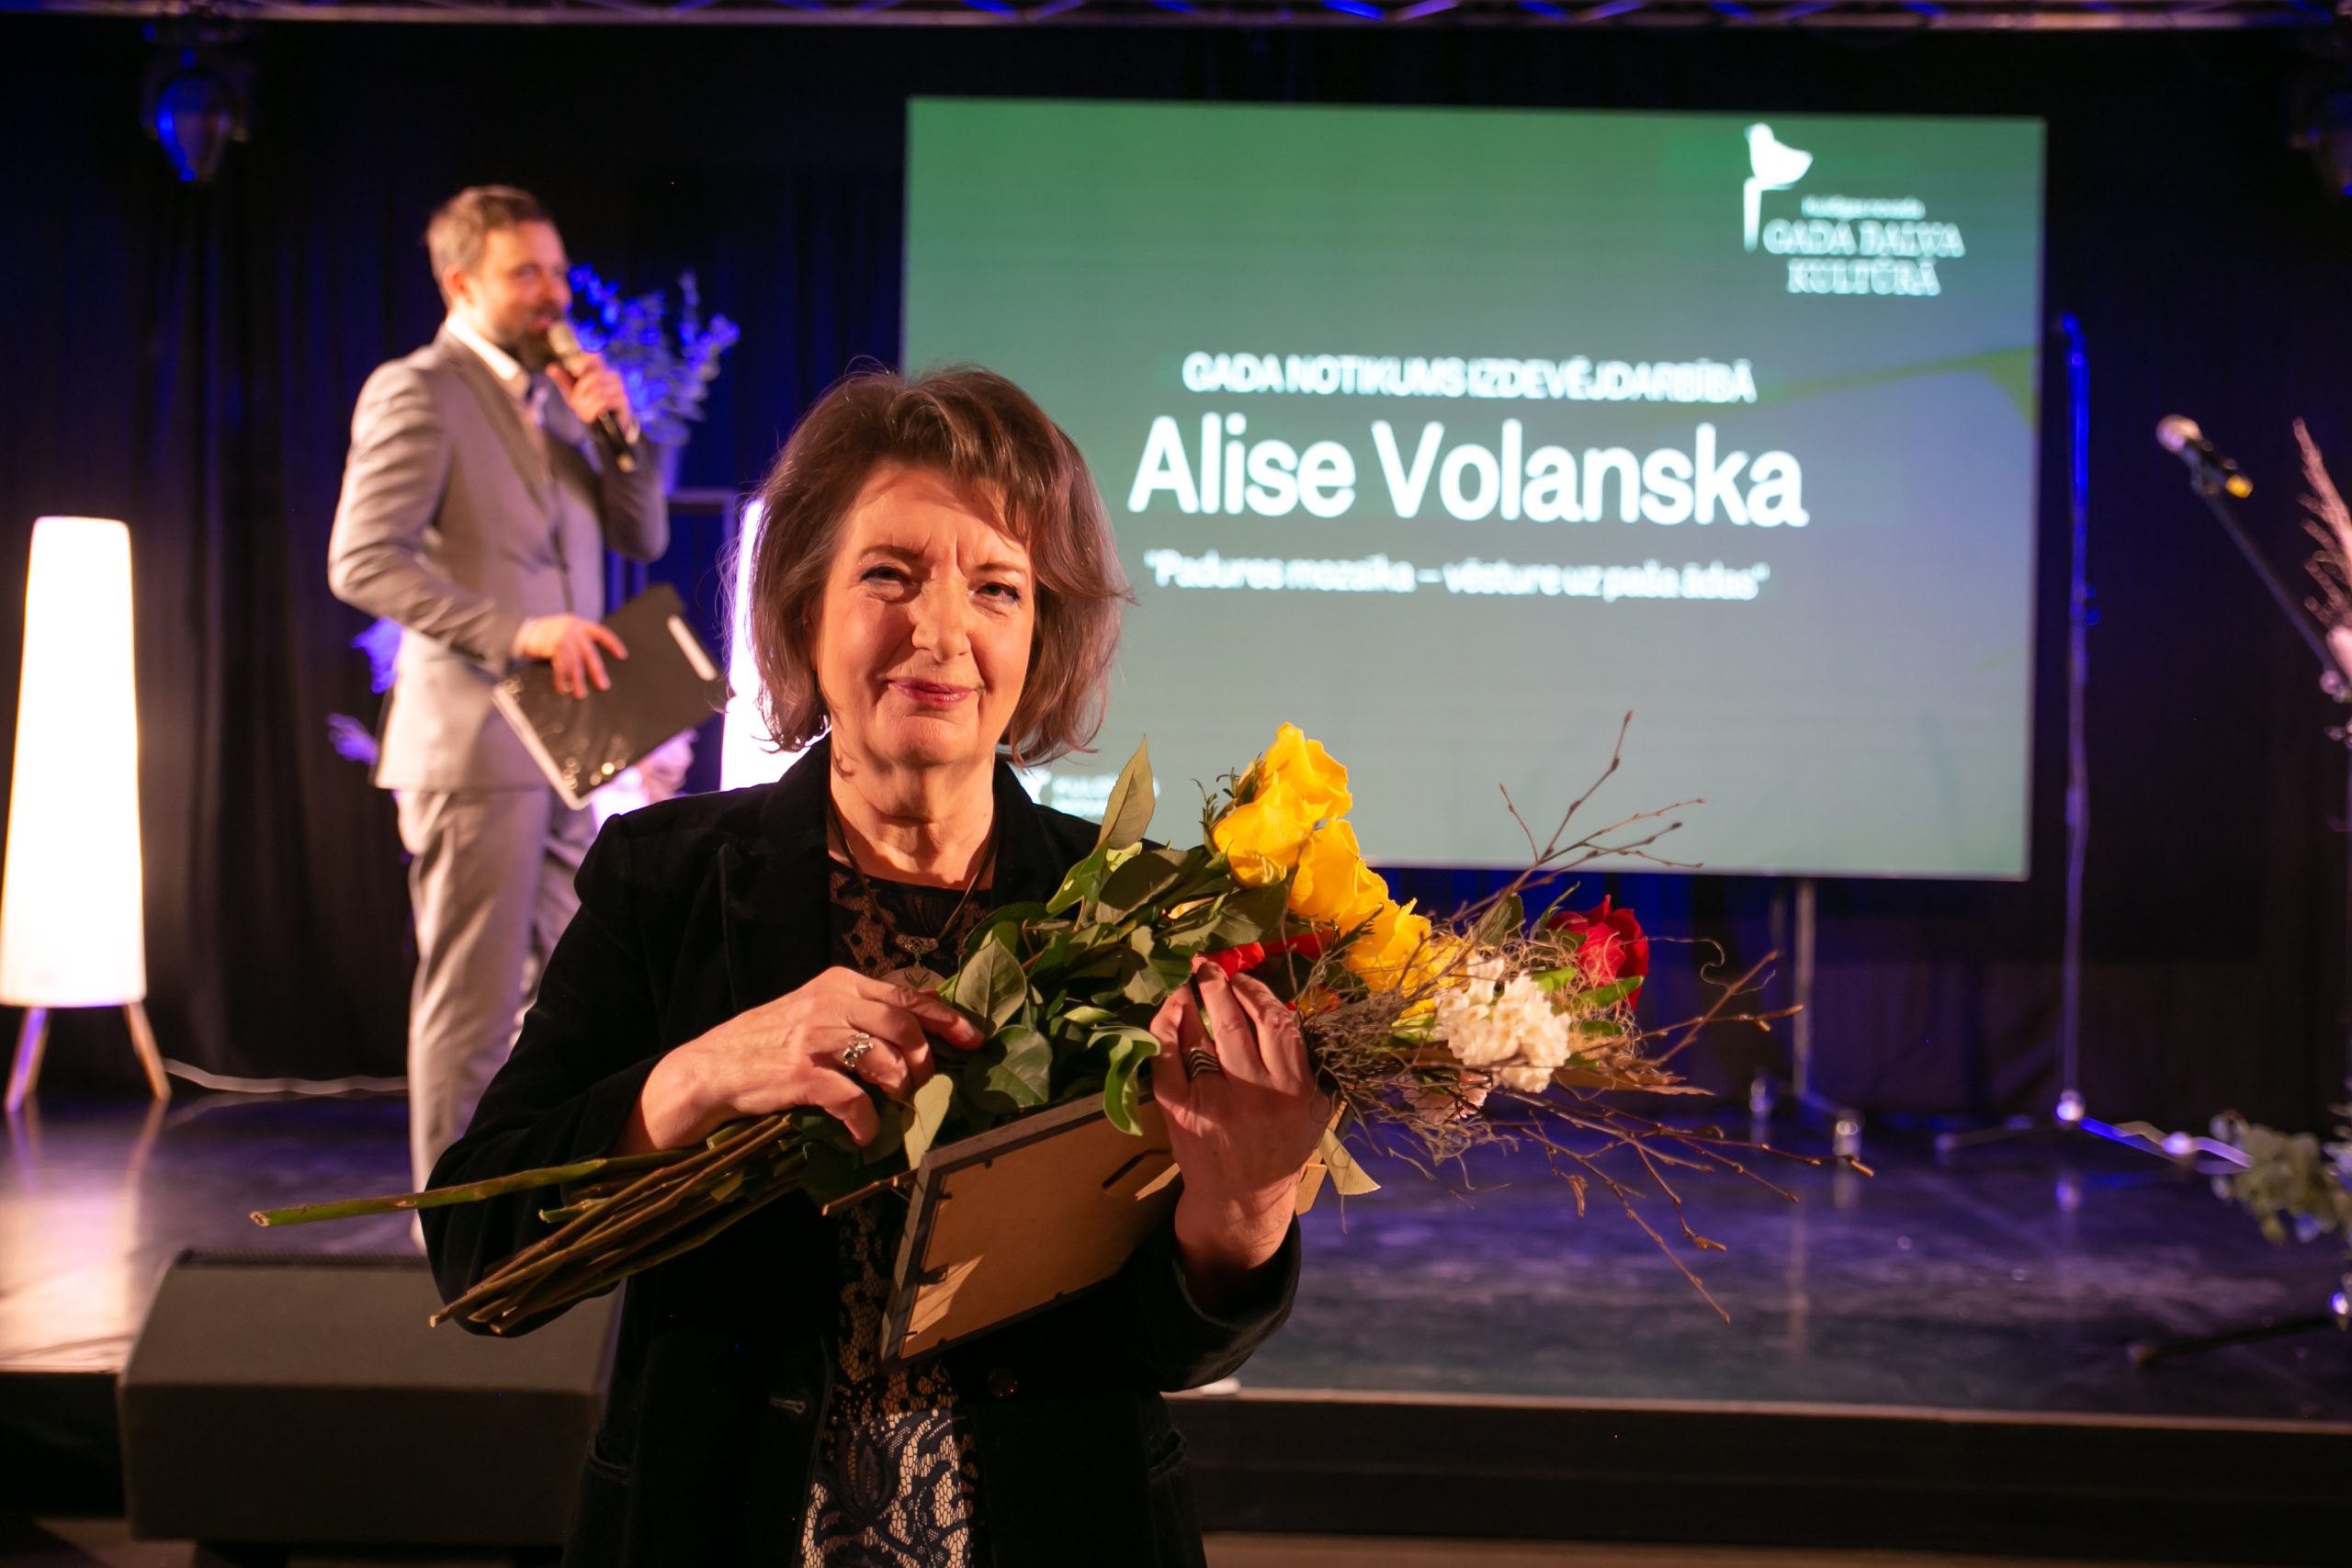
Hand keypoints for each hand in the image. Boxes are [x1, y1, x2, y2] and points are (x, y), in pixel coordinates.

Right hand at [515, 614, 626, 697]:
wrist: (525, 631)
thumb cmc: (549, 634)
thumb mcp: (567, 630)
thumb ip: (580, 641)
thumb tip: (595, 663)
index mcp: (580, 624)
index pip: (601, 633)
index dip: (612, 644)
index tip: (622, 656)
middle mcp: (573, 629)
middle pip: (589, 652)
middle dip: (596, 671)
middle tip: (603, 686)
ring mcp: (562, 637)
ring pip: (574, 662)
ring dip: (577, 680)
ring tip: (580, 693)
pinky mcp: (551, 647)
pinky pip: (560, 666)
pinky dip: (561, 679)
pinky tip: (563, 688)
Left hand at [547, 354, 636, 439]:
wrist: (607, 430)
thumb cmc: (592, 408)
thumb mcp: (574, 394)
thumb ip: (564, 381)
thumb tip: (551, 368)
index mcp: (601, 371)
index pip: (594, 356)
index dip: (583, 361)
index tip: (574, 371)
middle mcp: (613, 376)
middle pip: (594, 376)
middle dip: (580, 392)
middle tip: (577, 404)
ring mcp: (620, 388)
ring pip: (598, 390)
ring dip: (586, 405)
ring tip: (585, 413)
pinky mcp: (624, 401)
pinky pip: (604, 401)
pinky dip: (593, 410)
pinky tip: (592, 417)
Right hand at [618, 968, 984, 1153]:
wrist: (709, 1069)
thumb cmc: (770, 1043)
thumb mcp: (818, 1012)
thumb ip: (863, 1014)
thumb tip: (923, 1028)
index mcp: (840, 983)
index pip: (909, 996)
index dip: (949, 1019)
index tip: (976, 1040)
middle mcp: (830, 1002)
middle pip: (905, 1025)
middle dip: (925, 1060)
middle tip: (920, 1085)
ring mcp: (814, 1037)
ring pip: (886, 1058)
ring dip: (901, 1087)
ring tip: (895, 1104)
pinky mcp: (799, 1074)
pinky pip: (851, 1098)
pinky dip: (866, 1121)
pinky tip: (864, 1133)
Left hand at [1148, 958, 1330, 1305]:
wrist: (1244, 1197)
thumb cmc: (1282, 1146)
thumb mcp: (1315, 1109)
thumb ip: (1309, 1063)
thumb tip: (1286, 1006)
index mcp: (1295, 1090)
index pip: (1276, 1023)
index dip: (1256, 992)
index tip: (1243, 978)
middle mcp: (1256, 1094)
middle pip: (1233, 1022)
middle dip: (1218, 984)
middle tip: (1209, 965)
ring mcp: (1214, 1102)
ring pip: (1199, 1035)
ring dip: (1192, 1000)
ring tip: (1191, 981)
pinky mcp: (1179, 1111)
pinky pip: (1166, 1057)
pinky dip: (1166, 1026)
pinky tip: (1171, 1010)